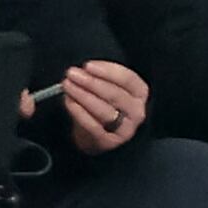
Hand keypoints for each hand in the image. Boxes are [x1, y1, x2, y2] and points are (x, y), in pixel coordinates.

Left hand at [27, 61, 148, 155]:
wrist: (99, 135)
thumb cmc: (106, 104)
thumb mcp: (111, 87)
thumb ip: (102, 77)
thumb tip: (83, 70)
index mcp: (140, 93)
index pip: (127, 79)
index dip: (107, 71)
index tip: (87, 65)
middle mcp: (137, 111)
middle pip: (114, 94)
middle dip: (90, 82)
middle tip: (72, 73)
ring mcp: (125, 129)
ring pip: (104, 110)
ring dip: (82, 95)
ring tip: (68, 85)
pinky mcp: (109, 142)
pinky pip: (93, 126)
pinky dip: (79, 112)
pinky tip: (69, 102)